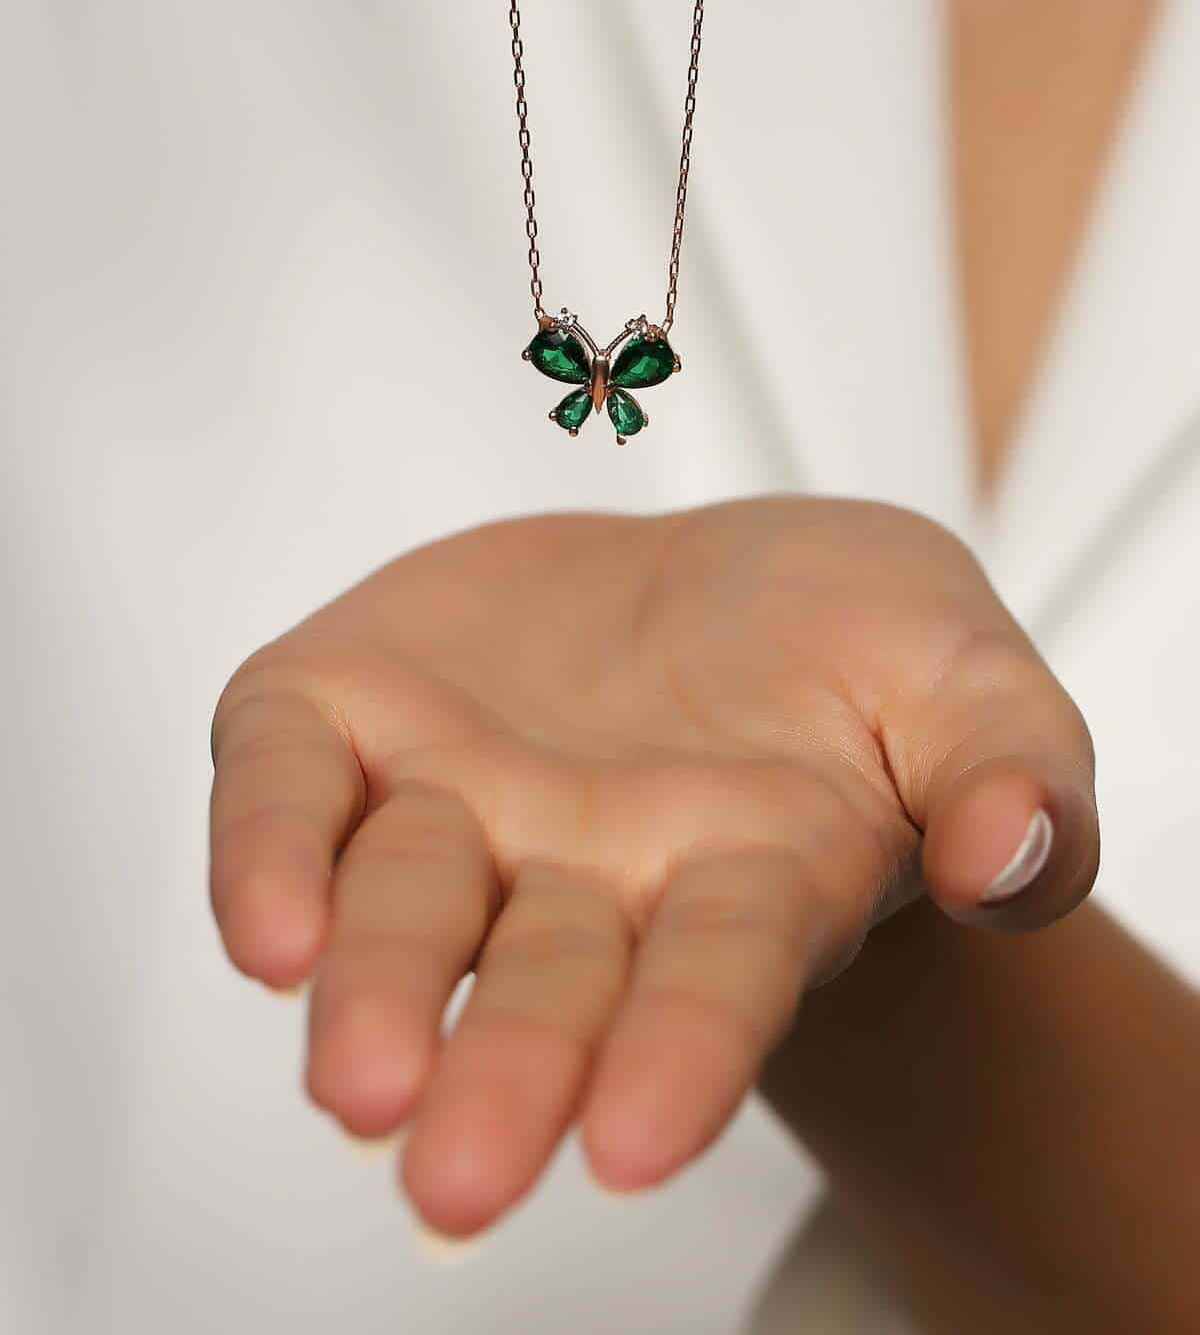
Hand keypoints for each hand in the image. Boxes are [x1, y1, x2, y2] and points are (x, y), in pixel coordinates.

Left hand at [208, 498, 1097, 1235]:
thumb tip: (1011, 850)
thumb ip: (1010, 764)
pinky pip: (288, 784)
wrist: (725, 589)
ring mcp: (464, 796)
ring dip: (376, 988)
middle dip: (504, 1070)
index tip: (633, 1139)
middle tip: (455, 1171)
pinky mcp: (357, 713)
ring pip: (405, 904)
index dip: (679, 1053)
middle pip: (541, 981)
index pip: (716, 980)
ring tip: (356, 1076)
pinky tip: (266, 922)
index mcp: (746, 879)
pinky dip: (261, 846)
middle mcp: (590, 872)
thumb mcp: (964, 671)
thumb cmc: (853, 648)